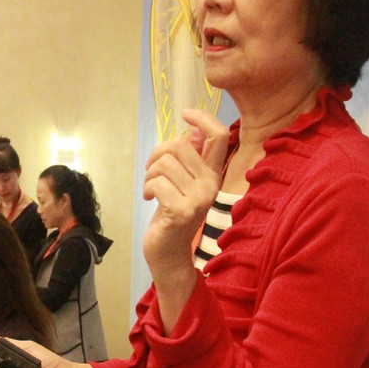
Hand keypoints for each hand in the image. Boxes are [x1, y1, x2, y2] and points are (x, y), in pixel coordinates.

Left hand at [142, 108, 227, 280]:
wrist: (169, 254)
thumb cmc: (172, 214)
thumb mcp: (182, 183)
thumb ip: (189, 159)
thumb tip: (192, 130)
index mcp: (213, 174)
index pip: (219, 136)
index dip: (203, 118)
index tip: (185, 113)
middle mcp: (211, 184)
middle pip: (180, 144)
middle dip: (157, 153)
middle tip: (151, 170)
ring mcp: (199, 198)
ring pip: (165, 163)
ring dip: (150, 174)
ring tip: (152, 188)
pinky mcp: (182, 211)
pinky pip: (158, 182)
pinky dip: (148, 188)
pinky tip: (150, 199)